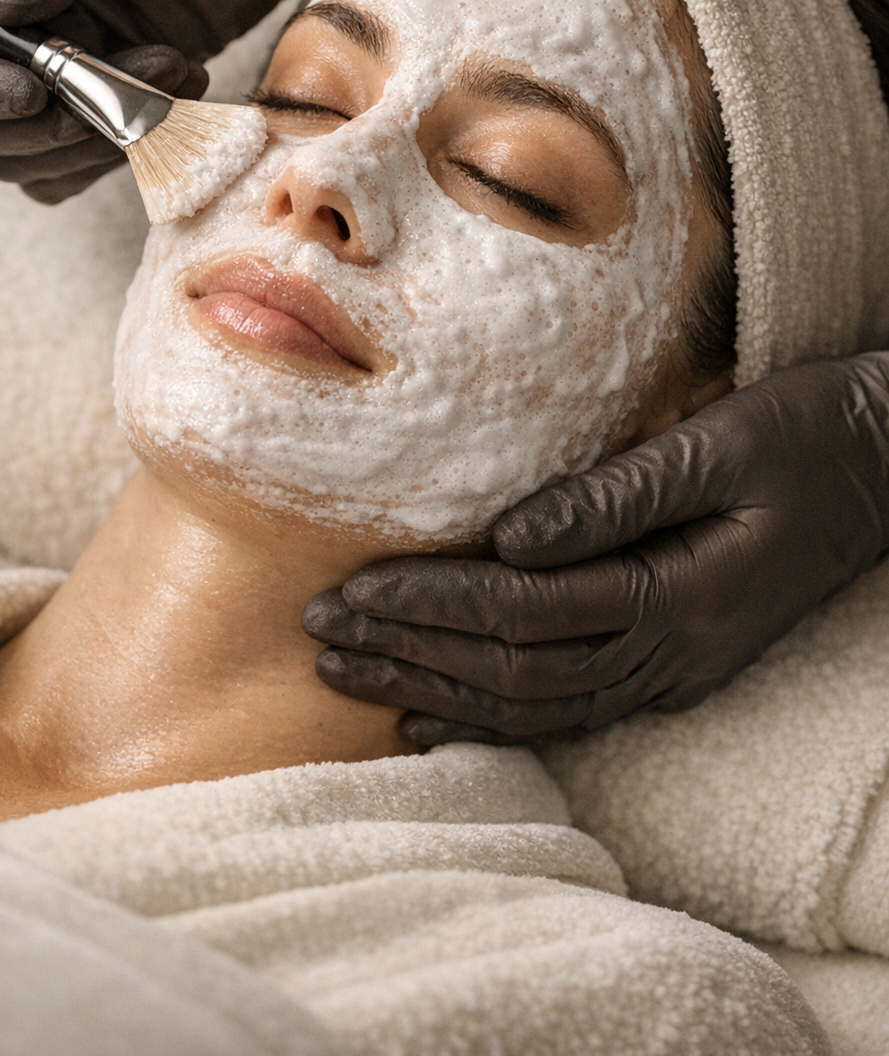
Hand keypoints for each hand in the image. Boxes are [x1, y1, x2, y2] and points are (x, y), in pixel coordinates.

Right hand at [0, 0, 417, 199]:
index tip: (35, 92)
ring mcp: (76, 48)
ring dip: (97, 140)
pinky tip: (185, 84)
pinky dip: (132, 145)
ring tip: (172, 75)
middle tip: (112, 108)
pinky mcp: (129, 79)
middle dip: (38, 129)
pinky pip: (95, 152)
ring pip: (34, 149)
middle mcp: (22, 4)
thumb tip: (4, 9)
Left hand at [304, 355, 888, 743]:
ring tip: (352, 676)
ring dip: (440, 691)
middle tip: (320, 639)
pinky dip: (500, 716)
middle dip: (411, 655)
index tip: (350, 591)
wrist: (888, 465)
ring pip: (537, 703)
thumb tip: (506, 536)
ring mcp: (681, 669)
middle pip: (517, 671)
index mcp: (682, 595)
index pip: (525, 612)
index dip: (431, 606)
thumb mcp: (720, 443)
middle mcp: (676, 651)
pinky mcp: (680, 663)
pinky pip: (575, 708)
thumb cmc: (809, 434)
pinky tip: (439, 715)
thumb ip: (615, 495)